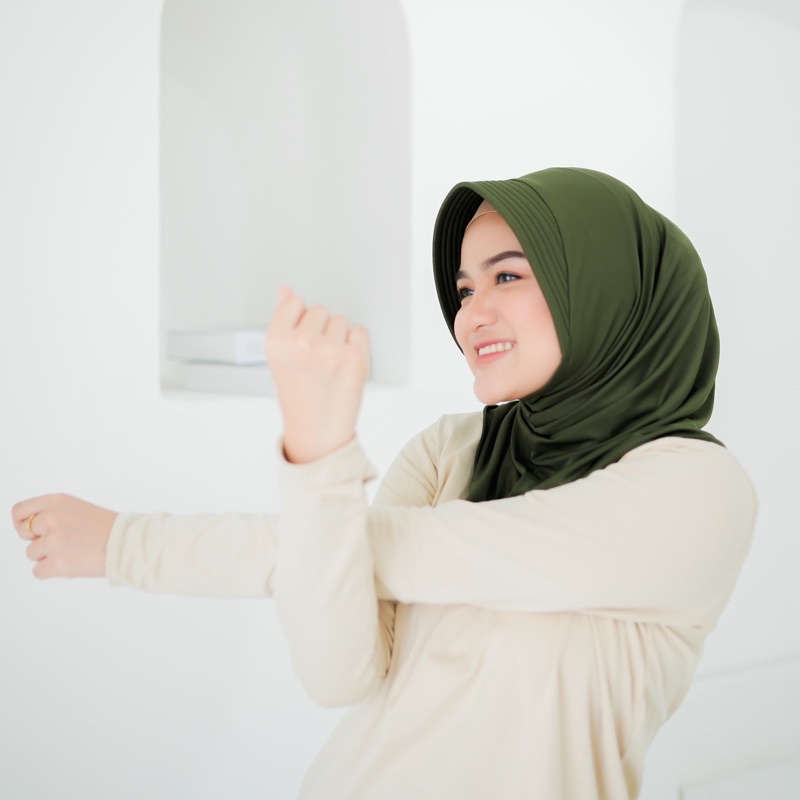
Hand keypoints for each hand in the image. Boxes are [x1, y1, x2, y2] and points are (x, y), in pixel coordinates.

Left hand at [11, 494, 116, 578]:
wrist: (127, 542)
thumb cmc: (107, 528)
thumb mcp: (77, 508)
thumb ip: (53, 514)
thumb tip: (29, 532)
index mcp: (57, 501)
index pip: (20, 511)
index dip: (21, 523)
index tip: (30, 531)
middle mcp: (51, 518)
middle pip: (25, 534)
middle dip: (39, 541)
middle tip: (62, 543)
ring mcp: (53, 541)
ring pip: (32, 554)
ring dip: (47, 556)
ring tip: (73, 552)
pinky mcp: (57, 563)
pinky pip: (38, 571)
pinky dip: (51, 571)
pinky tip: (71, 564)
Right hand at [265, 287, 369, 463]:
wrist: (317, 431)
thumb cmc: (299, 395)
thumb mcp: (280, 357)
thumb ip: (283, 320)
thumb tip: (285, 290)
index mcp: (276, 340)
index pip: (294, 302)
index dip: (300, 322)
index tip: (300, 344)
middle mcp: (301, 343)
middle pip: (320, 310)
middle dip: (321, 330)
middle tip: (316, 361)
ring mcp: (329, 350)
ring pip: (341, 321)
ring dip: (339, 339)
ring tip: (329, 366)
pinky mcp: (354, 358)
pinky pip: (360, 332)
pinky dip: (356, 347)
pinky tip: (344, 366)